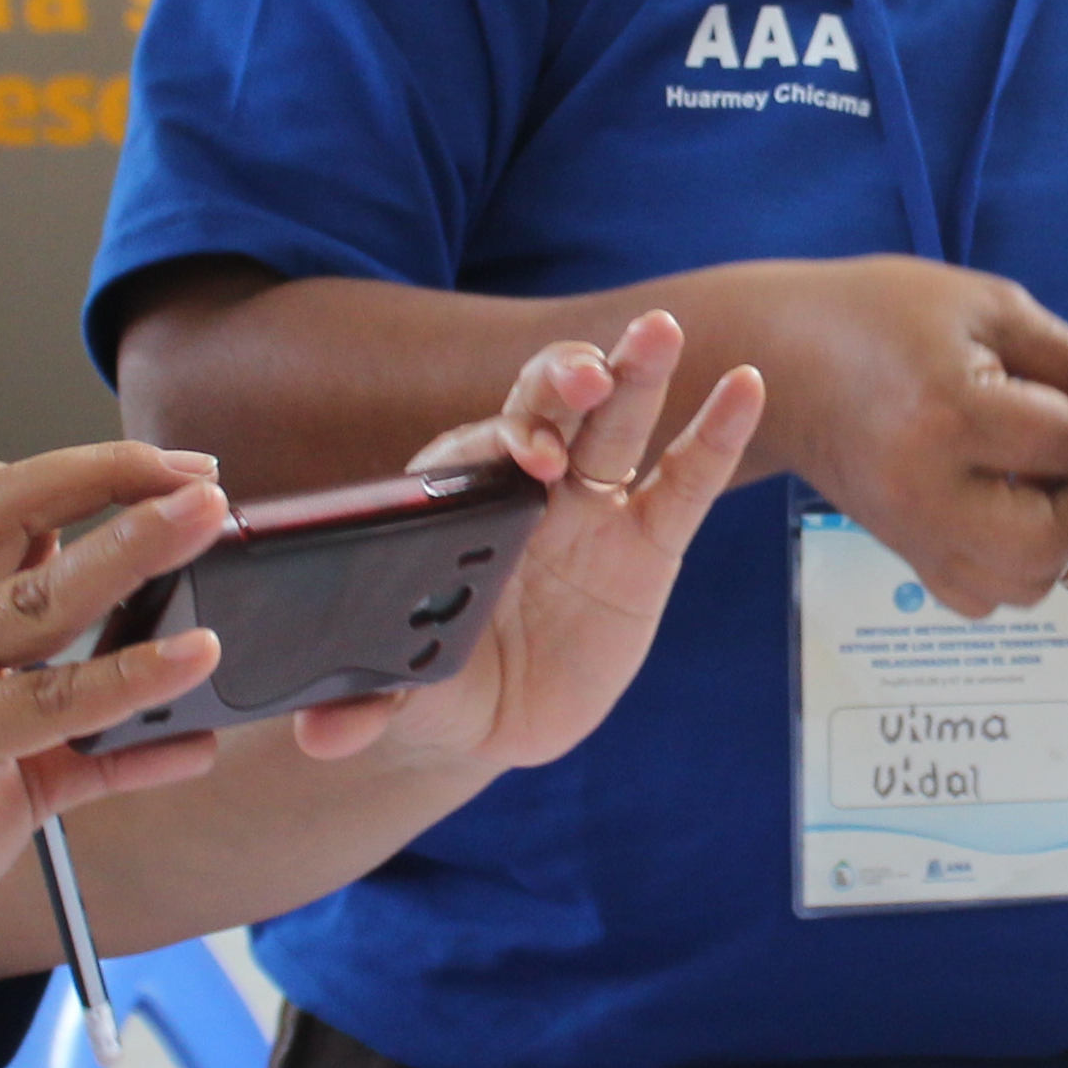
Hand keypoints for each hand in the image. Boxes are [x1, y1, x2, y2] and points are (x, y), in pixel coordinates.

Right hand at [0, 440, 242, 981]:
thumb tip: (169, 693)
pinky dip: (134, 680)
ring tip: (208, 520)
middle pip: (9, 511)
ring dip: (131, 548)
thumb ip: (55, 703)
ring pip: (40, 596)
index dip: (70, 468)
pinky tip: (195, 661)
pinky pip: (56, 704)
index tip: (156, 468)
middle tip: (199, 477)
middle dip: (110, 479)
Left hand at [285, 311, 766, 770]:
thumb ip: (370, 705)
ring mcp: (590, 509)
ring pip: (617, 426)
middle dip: (565, 383)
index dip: (506, 447)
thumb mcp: (403, 698)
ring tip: (660, 330)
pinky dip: (717, 433)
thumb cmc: (435, 682)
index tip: (532, 462)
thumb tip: (321, 737)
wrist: (492, 714)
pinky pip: (685, 482)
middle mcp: (525, 490)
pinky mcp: (647, 543)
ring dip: (638, 373)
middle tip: (588, 373)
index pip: (481, 455)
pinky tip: (746, 387)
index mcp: (458, 506)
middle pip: (548, 412)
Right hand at [745, 255, 1067, 615]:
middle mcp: (926, 491)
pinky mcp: (902, 554)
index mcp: (948, 414)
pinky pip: (983, 596)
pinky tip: (1013, 509)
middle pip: (1053, 541)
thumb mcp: (986, 309)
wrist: (779, 360)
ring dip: (1061, 541)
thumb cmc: (879, 315)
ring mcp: (910, 534)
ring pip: (1023, 584)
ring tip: (1052, 483)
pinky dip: (1016, 565)